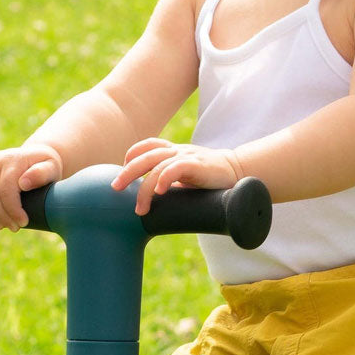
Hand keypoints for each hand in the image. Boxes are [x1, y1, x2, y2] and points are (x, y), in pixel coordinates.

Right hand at [0, 144, 62, 230]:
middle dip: (1, 215)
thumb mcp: (52, 168)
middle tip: (14, 228)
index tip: (22, 222)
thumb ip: (42, 173)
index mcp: (14, 160)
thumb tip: (23, 183)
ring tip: (0, 226)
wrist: (35, 157)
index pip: (7, 189)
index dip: (12, 209)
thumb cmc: (45, 167)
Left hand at [112, 138, 244, 214]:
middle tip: (115, 188)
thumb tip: (152, 203)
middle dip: (127, 172)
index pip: (147, 145)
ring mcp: (187, 156)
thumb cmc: (211, 179)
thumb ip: (171, 181)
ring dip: (144, 188)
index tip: (122, 172)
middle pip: (145, 156)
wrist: (239, 172)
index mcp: (173, 151)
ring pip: (156, 166)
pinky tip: (160, 192)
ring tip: (140, 208)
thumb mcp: (187, 176)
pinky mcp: (197, 165)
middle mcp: (177, 151)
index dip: (132, 155)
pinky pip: (175, 168)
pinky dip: (164, 178)